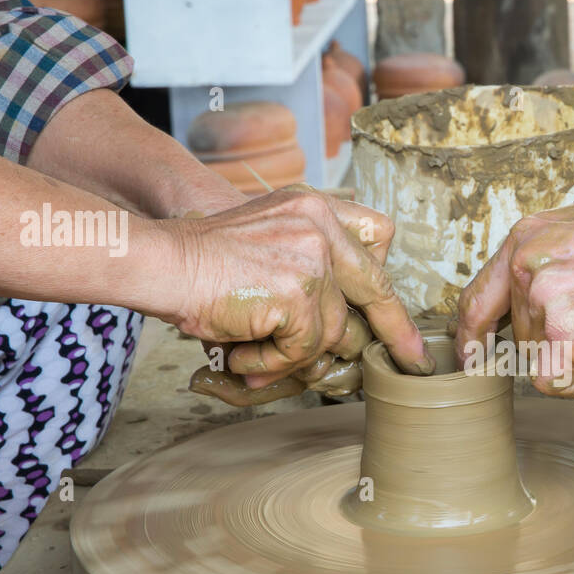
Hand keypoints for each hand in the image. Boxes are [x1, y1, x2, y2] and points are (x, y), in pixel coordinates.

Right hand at [158, 186, 432, 391]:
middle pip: (375, 290)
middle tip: (414, 363)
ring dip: (296, 354)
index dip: (387, 291)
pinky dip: (273, 361)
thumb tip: (344, 334)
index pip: (375, 246)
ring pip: (334, 332)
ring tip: (253, 352)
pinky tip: (243, 352)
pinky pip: (305, 349)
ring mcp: (312, 258)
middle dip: (395, 334)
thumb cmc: (199, 266)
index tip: (403, 323)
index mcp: (315, 210)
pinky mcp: (299, 292)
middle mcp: (320, 227)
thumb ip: (305, 275)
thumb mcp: (264, 250)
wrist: (160, 262)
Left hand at [455, 198, 573, 400]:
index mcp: (528, 234)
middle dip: (558, 346)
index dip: (475, 335)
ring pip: (540, 362)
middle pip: (519, 335)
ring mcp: (542, 298)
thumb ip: (565, 234)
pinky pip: (556, 384)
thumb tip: (552, 243)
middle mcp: (526, 263)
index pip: (478, 296)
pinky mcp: (564, 335)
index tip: (476, 359)